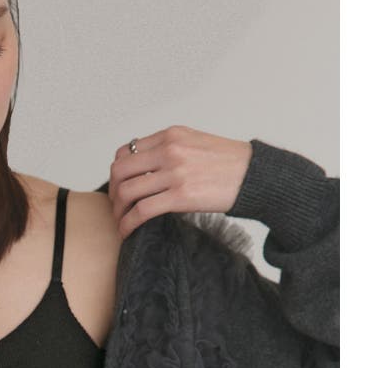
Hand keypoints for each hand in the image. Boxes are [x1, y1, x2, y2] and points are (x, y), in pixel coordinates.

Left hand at [107, 125, 252, 238]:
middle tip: (116, 207)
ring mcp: (174, 173)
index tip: (119, 187)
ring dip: (118, 211)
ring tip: (122, 221)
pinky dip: (128, 224)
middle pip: (120, 171)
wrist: (255, 176)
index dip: (117, 173)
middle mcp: (169, 150)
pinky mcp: (180, 196)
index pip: (126, 152)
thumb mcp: (194, 143)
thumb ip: (168, 149)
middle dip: (112, 192)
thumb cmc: (228, 163)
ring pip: (126, 192)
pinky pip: (141, 211)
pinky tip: (127, 232)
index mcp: (170, 136)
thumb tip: (143, 167)